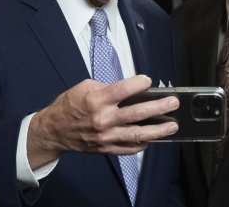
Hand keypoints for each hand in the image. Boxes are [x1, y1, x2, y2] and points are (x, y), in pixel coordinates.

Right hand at [27, 75, 178, 168]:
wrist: (54, 130)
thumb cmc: (70, 106)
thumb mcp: (85, 87)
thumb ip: (107, 87)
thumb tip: (129, 89)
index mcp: (97, 100)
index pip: (123, 90)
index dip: (139, 84)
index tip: (149, 81)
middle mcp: (103, 119)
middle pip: (136, 113)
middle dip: (158, 107)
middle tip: (173, 103)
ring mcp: (106, 136)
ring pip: (137, 134)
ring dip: (158, 130)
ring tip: (173, 125)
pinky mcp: (106, 148)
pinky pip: (129, 148)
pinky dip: (142, 144)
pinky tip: (153, 139)